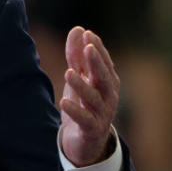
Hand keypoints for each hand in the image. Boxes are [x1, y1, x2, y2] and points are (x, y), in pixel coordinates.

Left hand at [59, 27, 118, 166]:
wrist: (85, 141)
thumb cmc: (84, 105)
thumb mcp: (79, 78)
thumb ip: (77, 56)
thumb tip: (78, 29)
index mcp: (106, 82)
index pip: (104, 63)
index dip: (97, 49)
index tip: (88, 34)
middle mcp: (108, 97)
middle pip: (104, 78)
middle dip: (97, 62)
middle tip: (88, 47)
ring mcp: (102, 114)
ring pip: (94, 98)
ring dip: (81, 85)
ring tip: (68, 72)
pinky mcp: (92, 130)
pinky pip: (85, 120)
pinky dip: (75, 111)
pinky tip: (64, 102)